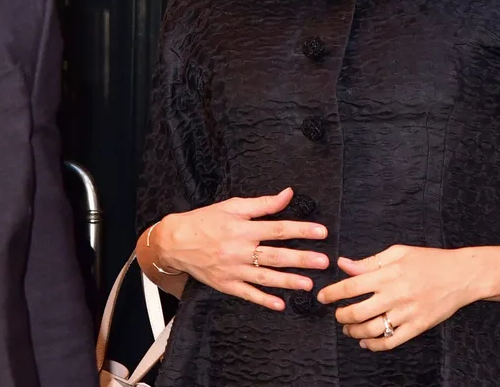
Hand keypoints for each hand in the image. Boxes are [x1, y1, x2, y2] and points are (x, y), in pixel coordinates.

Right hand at [155, 188, 329, 310]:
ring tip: (308, 284)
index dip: (302, 230)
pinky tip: (280, 304)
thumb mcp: (233, 206)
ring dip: (288, 281)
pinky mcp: (226, 284)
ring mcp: (233, 270)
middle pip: (276, 255)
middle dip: (302, 259)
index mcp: (243, 228)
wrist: (175, 241)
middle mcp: (240, 250)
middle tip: (324, 262)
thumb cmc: (206, 220)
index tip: (322, 232)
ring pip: (265, 277)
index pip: (279, 229)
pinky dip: (263, 300)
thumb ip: (263, 204)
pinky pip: (247, 294)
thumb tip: (288, 194)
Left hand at [317, 245, 482, 350]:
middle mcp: (395, 294)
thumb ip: (369, 261)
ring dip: (354, 332)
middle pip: (357, 312)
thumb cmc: (429, 260)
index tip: (322, 297)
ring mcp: (407, 313)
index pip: (351, 286)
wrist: (461, 275)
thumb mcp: (398, 252)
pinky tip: (366, 342)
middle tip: (337, 315)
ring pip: (371, 330)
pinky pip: (390, 342)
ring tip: (349, 329)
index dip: (332, 293)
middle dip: (341, 316)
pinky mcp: (417, 327)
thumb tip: (344, 264)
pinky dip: (374, 346)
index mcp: (389, 274)